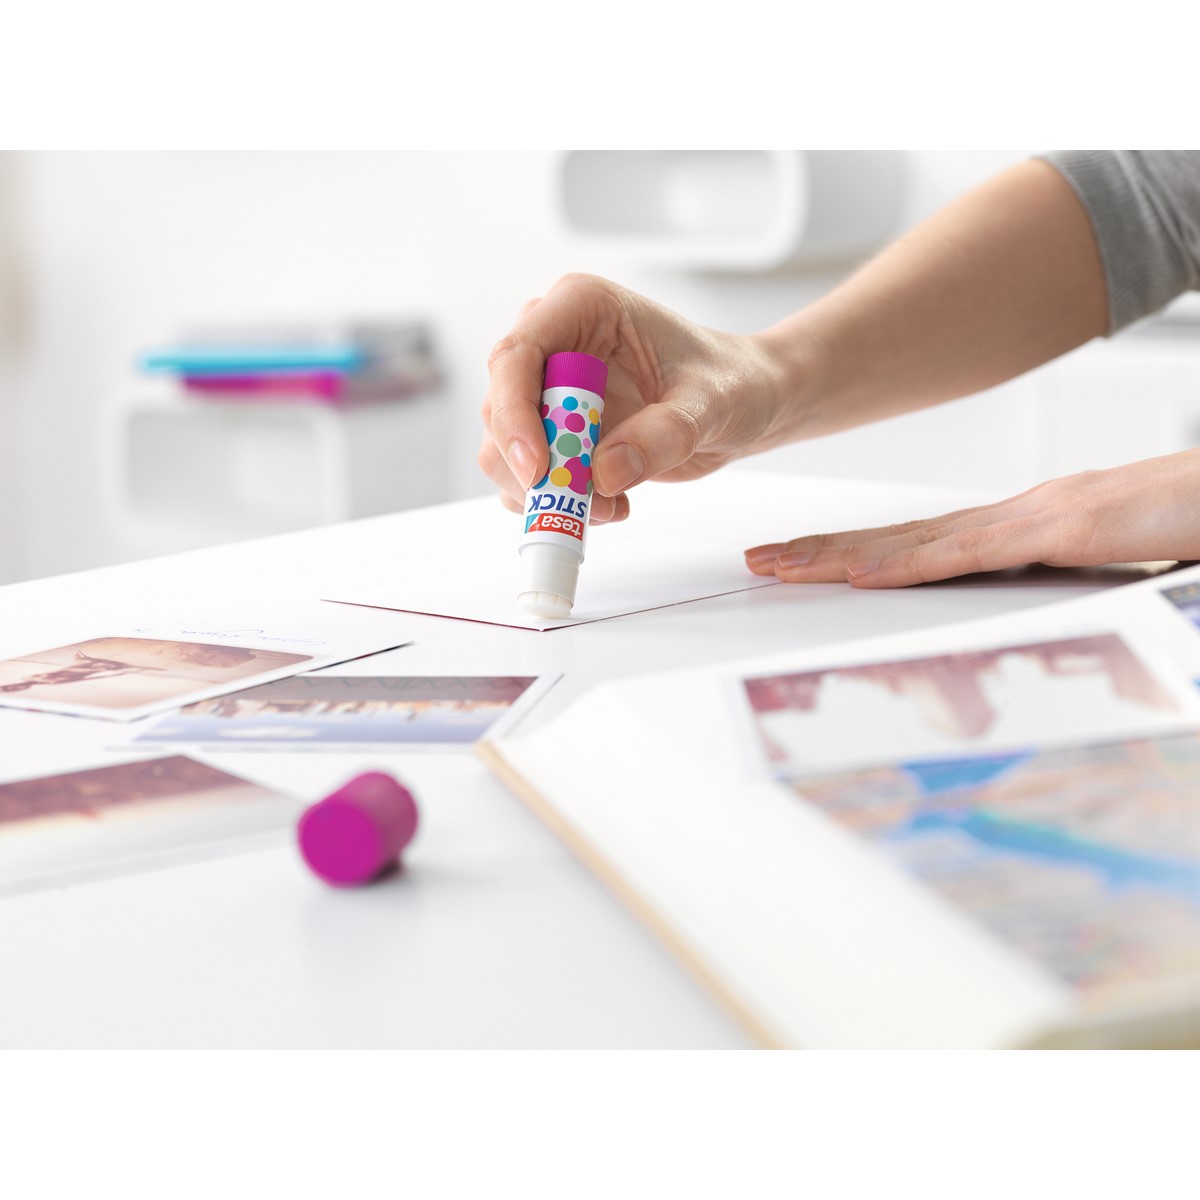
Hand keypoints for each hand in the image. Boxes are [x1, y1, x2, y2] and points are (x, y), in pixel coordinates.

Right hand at [480, 273, 788, 522]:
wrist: (744, 403)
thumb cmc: (732, 381)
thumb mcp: (711, 403)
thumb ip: (662, 434)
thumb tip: (602, 473)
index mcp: (581, 308)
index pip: (516, 355)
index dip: (513, 413)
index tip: (538, 468)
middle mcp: (554, 345)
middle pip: (499, 408)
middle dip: (529, 465)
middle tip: (580, 502)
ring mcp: (549, 392)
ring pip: (504, 450)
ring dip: (545, 491)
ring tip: (609, 507)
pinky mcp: (555, 434)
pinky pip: (529, 477)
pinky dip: (558, 503)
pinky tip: (610, 504)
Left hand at [744, 451, 1199, 586]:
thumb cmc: (1185, 523)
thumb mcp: (1107, 565)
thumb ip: (1059, 582)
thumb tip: (1022, 609)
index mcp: (1022, 527)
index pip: (920, 545)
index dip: (856, 553)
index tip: (804, 563)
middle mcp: (1014, 516)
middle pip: (899, 539)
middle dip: (824, 551)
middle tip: (761, 560)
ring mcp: (1035, 518)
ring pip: (916, 543)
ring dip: (844, 557)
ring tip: (782, 566)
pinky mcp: (1064, 529)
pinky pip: (970, 554)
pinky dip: (911, 566)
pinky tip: (863, 575)